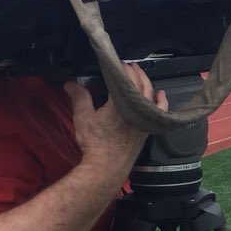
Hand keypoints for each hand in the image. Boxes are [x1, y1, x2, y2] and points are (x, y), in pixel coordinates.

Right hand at [64, 63, 167, 182]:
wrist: (107, 167)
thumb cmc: (96, 144)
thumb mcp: (83, 117)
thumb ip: (79, 97)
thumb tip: (70, 84)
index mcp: (120, 103)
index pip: (125, 79)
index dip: (122, 68)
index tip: (117, 62)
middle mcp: (137, 109)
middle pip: (140, 84)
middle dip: (135, 72)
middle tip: (127, 65)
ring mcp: (144, 119)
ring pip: (150, 95)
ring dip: (146, 82)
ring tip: (139, 75)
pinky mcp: (148, 128)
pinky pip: (158, 110)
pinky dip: (160, 101)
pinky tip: (160, 95)